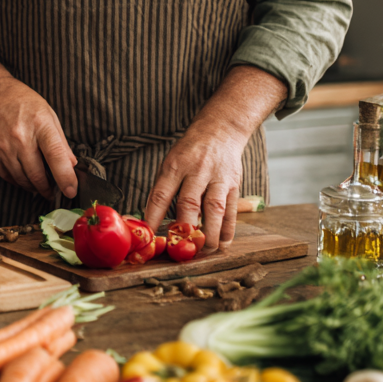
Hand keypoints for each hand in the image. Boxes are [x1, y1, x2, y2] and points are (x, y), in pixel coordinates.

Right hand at [0, 75, 77, 199]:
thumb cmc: (22, 101)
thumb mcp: (48, 113)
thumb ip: (60, 141)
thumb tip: (71, 165)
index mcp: (40, 124)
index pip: (56, 156)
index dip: (65, 177)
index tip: (71, 191)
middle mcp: (20, 137)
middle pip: (37, 174)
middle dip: (49, 189)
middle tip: (55, 193)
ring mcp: (3, 146)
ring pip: (22, 179)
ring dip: (34, 187)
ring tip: (41, 187)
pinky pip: (7, 176)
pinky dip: (18, 182)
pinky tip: (25, 180)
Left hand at [143, 121, 247, 249]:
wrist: (220, 131)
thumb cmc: (189, 152)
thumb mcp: (170, 163)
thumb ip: (163, 189)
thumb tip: (150, 219)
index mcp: (174, 166)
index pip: (161, 194)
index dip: (154, 216)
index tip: (148, 235)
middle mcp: (196, 171)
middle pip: (189, 203)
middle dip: (184, 229)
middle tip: (180, 249)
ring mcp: (217, 178)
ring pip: (214, 209)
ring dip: (209, 234)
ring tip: (204, 250)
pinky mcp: (233, 185)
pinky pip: (231, 210)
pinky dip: (227, 230)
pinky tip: (223, 243)